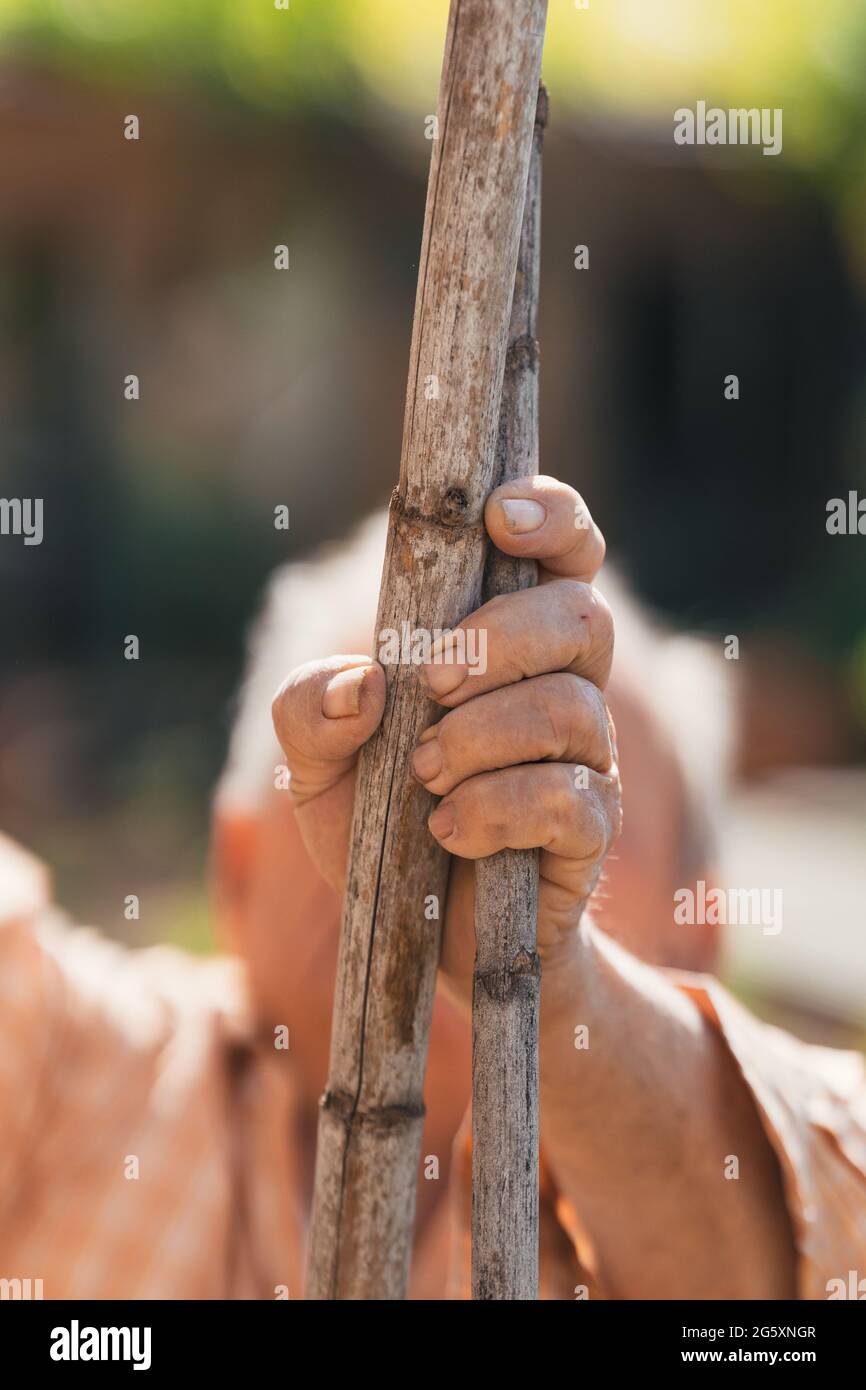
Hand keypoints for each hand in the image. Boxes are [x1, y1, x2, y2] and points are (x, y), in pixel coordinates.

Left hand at [271, 476, 620, 1009]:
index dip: (554, 516)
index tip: (503, 517)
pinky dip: (494, 808)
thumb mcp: (313, 763)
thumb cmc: (377, 822)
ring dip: (480, 737)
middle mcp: (565, 686)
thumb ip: (306, 707)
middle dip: (501, 640)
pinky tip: (449, 831)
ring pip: (571, 708)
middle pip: (583, 617)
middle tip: (431, 686)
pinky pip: (568, 797)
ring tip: (425, 777)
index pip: (566, 553)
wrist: (415, 933)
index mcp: (510, 644)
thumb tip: (361, 684)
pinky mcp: (590, 831)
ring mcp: (587, 759)